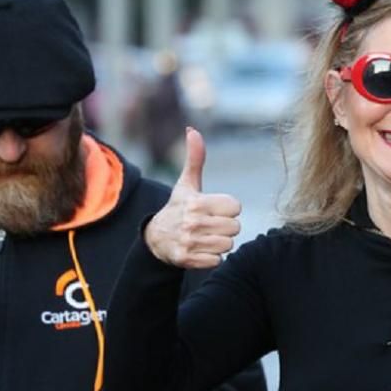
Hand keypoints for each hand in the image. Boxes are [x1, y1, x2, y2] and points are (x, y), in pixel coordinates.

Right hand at [144, 127, 241, 268]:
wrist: (155, 238)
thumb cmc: (178, 207)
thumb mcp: (186, 184)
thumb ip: (194, 159)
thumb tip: (192, 130)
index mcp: (196, 202)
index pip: (235, 207)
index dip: (228, 208)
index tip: (215, 209)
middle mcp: (192, 222)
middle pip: (235, 227)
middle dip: (226, 227)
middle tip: (211, 224)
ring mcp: (189, 242)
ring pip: (227, 244)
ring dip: (220, 242)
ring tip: (206, 236)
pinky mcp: (187, 260)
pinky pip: (217, 261)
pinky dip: (212, 257)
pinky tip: (200, 249)